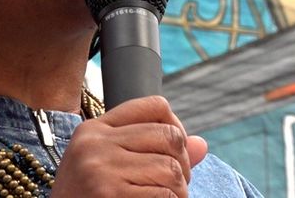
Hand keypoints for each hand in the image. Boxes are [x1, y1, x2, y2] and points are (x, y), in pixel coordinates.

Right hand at [51, 95, 208, 197]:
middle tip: (175, 186)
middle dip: (183, 164)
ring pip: (171, 169)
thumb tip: (202, 144)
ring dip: (179, 192)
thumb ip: (152, 152)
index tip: (175, 152)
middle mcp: (95, 144)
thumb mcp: (107, 168)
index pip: (154, 106)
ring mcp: (101, 170)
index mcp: (93, 130)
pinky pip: (165, 196)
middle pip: (169, 136)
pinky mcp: (110, 196)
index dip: (176, 127)